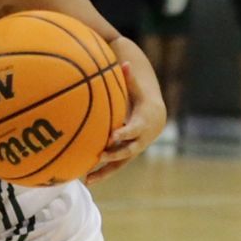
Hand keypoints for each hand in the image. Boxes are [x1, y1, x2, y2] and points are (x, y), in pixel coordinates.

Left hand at [85, 61, 165, 185]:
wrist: (156, 118)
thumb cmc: (140, 99)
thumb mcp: (137, 88)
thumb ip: (129, 77)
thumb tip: (125, 61)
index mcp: (142, 124)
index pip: (133, 131)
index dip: (124, 134)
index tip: (112, 136)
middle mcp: (139, 140)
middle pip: (128, 150)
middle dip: (114, 153)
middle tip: (100, 155)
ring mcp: (133, 150)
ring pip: (120, 164)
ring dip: (105, 171)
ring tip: (88, 178)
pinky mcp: (126, 157)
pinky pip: (114, 167)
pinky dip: (102, 174)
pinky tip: (85, 179)